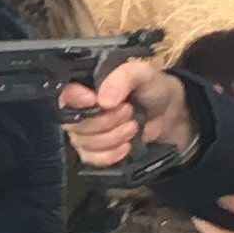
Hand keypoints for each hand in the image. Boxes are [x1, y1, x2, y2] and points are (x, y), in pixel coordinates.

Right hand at [60, 61, 188, 172]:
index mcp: (86, 85)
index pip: (65, 94)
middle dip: (105, 120)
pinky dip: (111, 154)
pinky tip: (126, 146)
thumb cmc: (152, 89)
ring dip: (112, 137)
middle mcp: (80, 109)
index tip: (94, 101)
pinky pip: (92, 159)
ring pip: (84, 143)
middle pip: (75, 123)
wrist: (168, 114)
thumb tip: (103, 99)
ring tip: (133, 126)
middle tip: (129, 111)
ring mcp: (85, 132)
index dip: (75, 99)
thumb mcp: (142, 73)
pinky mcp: (94, 151)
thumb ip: (123, 78)